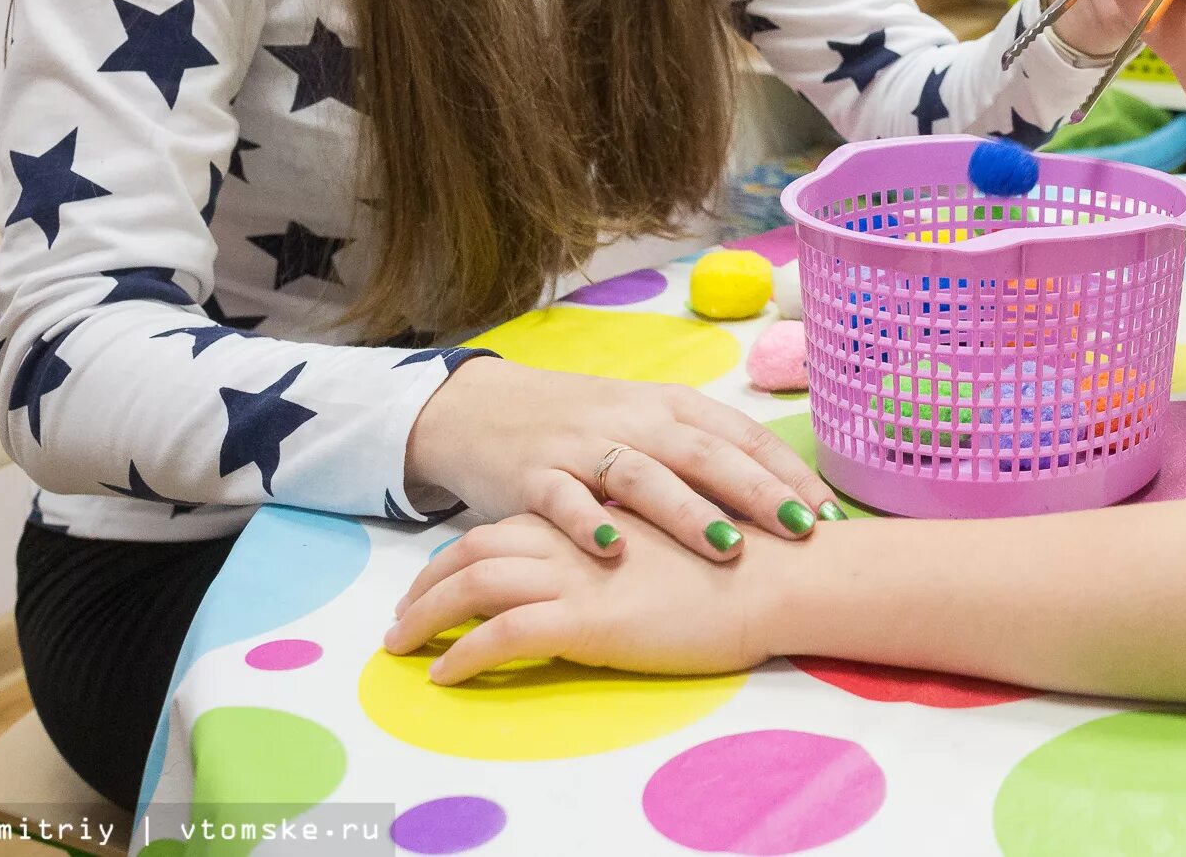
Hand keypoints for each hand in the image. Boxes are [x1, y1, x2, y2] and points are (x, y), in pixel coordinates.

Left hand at [384, 508, 779, 682]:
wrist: (783, 576)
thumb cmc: (750, 557)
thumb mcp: (681, 528)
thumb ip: (639, 530)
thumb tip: (616, 549)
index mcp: (596, 506)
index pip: (510, 522)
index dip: (467, 548)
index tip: (441, 574)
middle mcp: (577, 532)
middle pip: (476, 546)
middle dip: (428, 580)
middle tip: (403, 613)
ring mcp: (578, 572)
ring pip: (473, 582)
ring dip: (426, 616)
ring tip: (402, 645)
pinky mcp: (586, 617)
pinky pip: (500, 634)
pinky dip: (463, 656)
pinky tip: (445, 678)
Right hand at [403, 357, 841, 563]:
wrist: (480, 408)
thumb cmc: (582, 426)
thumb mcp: (646, 427)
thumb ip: (702, 457)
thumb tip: (781, 501)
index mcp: (669, 407)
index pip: (740, 436)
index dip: (786, 473)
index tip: (830, 513)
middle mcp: (633, 419)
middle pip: (703, 453)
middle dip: (756, 492)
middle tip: (801, 530)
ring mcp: (581, 445)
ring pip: (642, 475)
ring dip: (686, 512)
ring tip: (727, 547)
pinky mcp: (532, 474)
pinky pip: (563, 499)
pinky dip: (590, 522)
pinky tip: (616, 551)